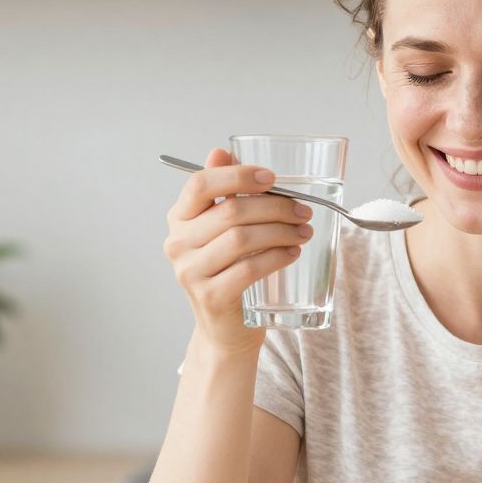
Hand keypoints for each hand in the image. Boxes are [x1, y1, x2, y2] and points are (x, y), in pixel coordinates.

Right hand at [164, 148, 314, 354]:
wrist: (224, 331)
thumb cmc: (228, 272)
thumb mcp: (221, 231)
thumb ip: (223, 193)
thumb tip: (223, 151)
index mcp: (179, 219)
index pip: (200, 184)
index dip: (237, 175)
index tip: (271, 178)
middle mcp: (177, 244)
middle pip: (230, 211)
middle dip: (275, 206)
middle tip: (304, 210)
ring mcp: (190, 272)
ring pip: (242, 239)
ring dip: (281, 231)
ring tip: (304, 231)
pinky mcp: (211, 296)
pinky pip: (249, 268)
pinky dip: (277, 257)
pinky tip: (293, 252)